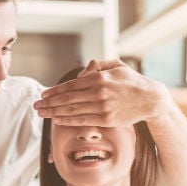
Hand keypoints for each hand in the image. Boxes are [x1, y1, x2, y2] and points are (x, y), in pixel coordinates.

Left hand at [33, 59, 170, 126]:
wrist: (150, 99)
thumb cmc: (131, 81)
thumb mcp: (116, 65)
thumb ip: (96, 65)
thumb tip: (80, 74)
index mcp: (99, 78)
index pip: (71, 86)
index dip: (54, 91)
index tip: (43, 94)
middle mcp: (99, 92)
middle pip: (67, 99)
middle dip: (49, 103)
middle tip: (36, 106)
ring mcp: (102, 107)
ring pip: (72, 111)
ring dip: (54, 113)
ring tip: (42, 114)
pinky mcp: (107, 119)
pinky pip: (83, 120)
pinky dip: (68, 121)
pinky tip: (57, 120)